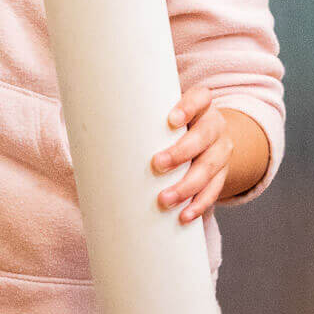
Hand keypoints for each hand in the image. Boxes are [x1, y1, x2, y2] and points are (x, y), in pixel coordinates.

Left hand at [150, 84, 232, 224]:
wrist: (207, 138)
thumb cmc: (171, 125)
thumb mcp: (162, 114)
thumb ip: (140, 116)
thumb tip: (91, 128)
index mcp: (201, 105)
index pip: (201, 98)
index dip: (189, 107)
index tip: (171, 120)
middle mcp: (215, 126)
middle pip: (204, 136)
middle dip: (181, 152)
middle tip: (157, 164)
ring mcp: (221, 151)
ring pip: (209, 168)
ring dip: (187, 186)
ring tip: (165, 199)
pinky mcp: (222, 174)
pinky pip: (214, 190)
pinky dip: (199, 204)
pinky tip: (184, 214)